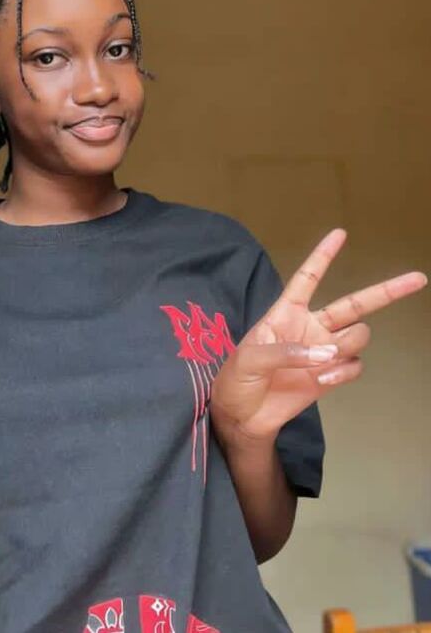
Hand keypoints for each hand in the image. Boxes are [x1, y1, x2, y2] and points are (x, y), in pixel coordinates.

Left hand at [210, 229, 426, 445]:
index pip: (308, 278)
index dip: (323, 256)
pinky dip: (343, 372)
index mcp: (285, 313)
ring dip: (347, 345)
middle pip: (354, 304)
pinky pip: (353, 367)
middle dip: (386, 291)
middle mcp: (310, 327)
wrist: (242, 417)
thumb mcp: (250, 358)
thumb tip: (326, 354)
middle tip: (417, 279)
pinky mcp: (330, 376)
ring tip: (323, 360)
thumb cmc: (237, 379)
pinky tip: (323, 379)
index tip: (340, 233)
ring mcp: (323, 351)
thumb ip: (285, 352)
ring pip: (358, 337)